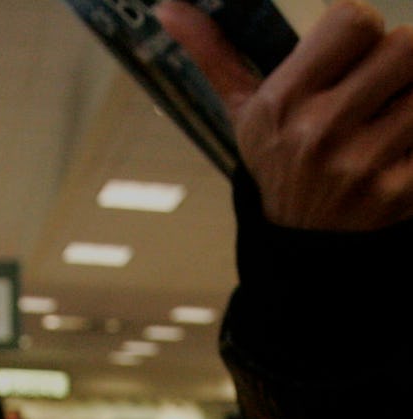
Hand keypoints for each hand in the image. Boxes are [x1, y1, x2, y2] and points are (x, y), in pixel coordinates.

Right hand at [156, 0, 412, 229]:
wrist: (301, 254)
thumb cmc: (279, 168)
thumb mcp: (244, 117)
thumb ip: (216, 55)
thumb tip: (168, 6)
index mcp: (284, 106)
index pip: (354, 19)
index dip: (362, 30)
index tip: (352, 57)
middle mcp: (321, 135)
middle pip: (405, 45)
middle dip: (397, 64)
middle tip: (379, 89)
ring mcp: (363, 168)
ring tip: (387, 124)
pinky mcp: (400, 194)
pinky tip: (399, 155)